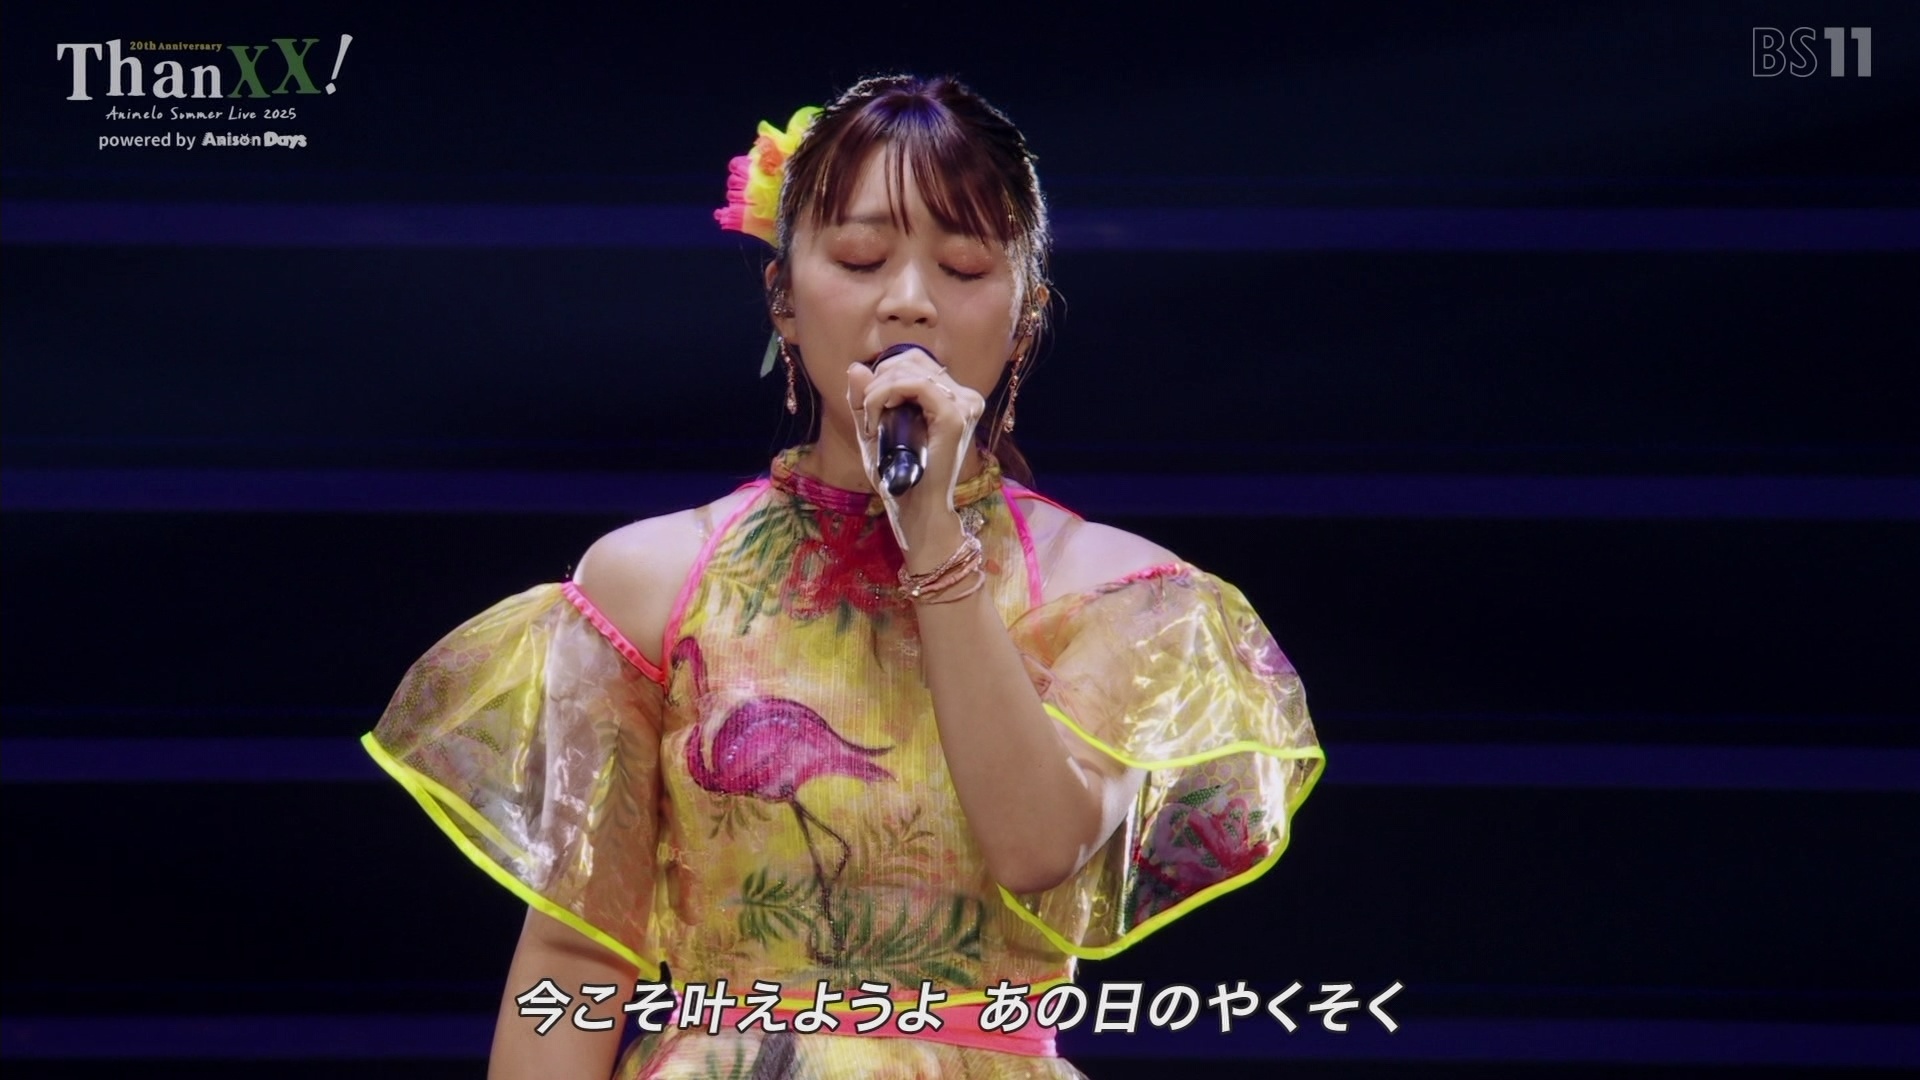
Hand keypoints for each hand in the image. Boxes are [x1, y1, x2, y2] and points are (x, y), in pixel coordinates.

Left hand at [845, 348, 984, 558]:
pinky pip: (915, 385)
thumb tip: (856, 366)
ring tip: (871, 419)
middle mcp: (965, 397)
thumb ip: (864, 399)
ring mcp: (963, 405)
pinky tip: (877, 417)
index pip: (917, 361)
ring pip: (911, 370)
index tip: (869, 404)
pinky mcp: (954, 416)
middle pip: (914, 360)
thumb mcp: (875, 430)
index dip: (886, 372)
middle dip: (879, 379)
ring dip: (878, 390)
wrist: (915, 508)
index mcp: (954, 398)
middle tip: (867, 413)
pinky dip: (886, 394)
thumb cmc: (898, 476)